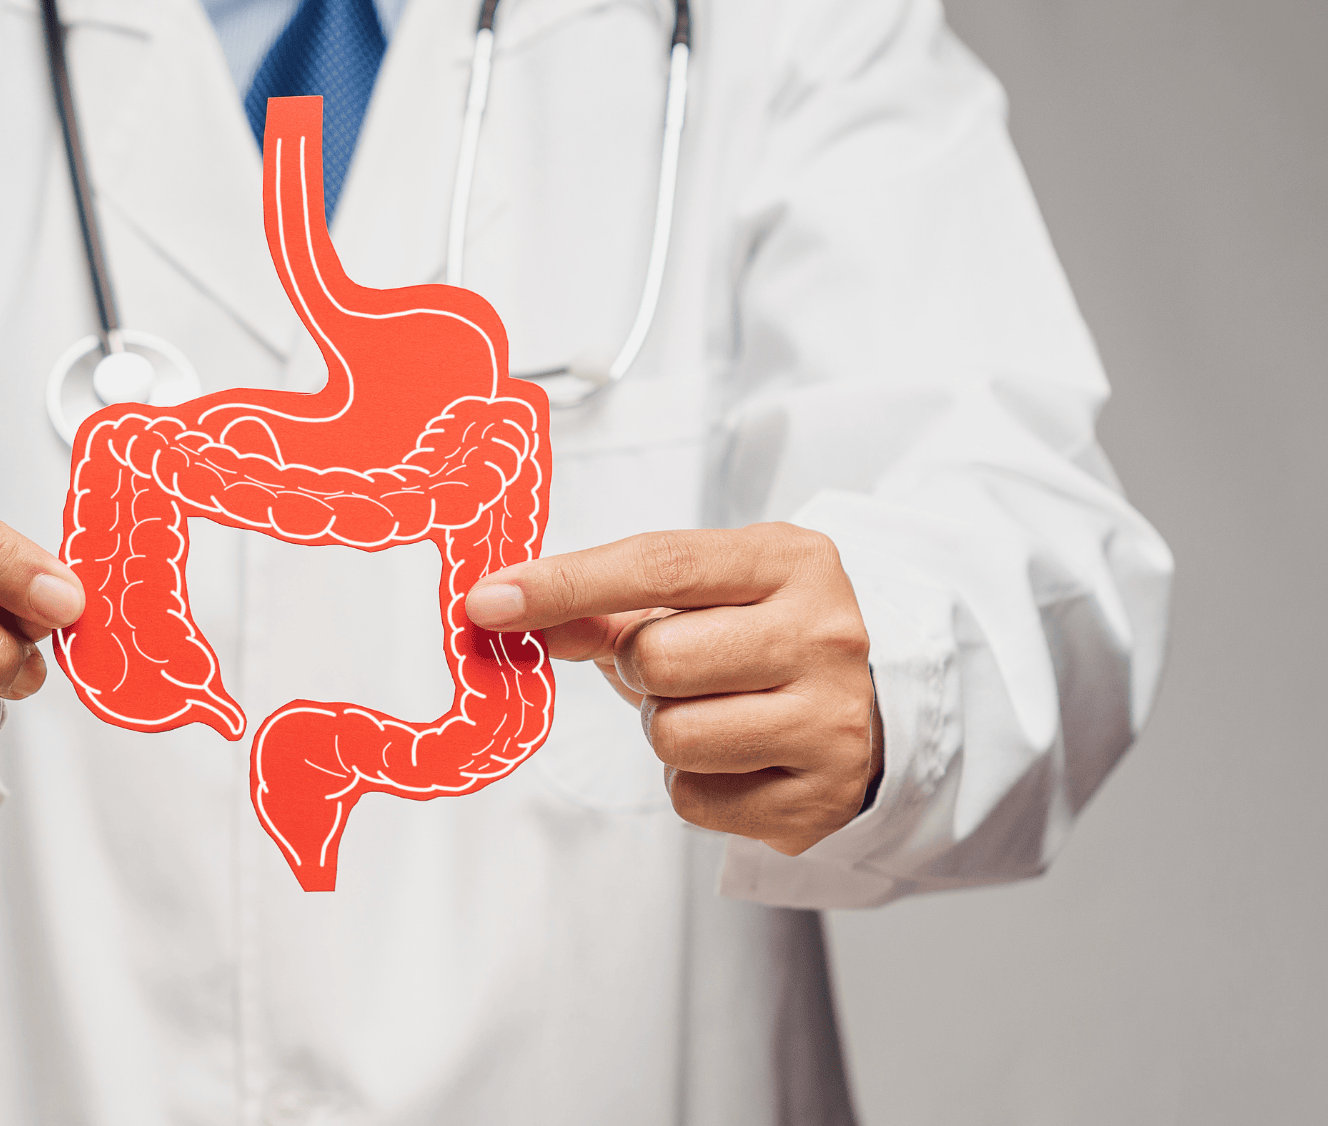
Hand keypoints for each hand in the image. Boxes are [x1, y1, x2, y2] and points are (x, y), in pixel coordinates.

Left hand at [465, 523, 878, 854]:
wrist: (872, 706)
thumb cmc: (764, 636)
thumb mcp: (707, 595)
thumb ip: (608, 603)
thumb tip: (506, 610)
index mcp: (791, 562)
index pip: (658, 566)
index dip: (563, 584)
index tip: (489, 601)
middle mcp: (823, 635)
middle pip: (657, 658)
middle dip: (640, 669)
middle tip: (676, 668)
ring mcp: (830, 721)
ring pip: (672, 735)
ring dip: (666, 728)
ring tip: (711, 710)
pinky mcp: (819, 797)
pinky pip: (692, 799)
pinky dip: (693, 782)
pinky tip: (736, 756)